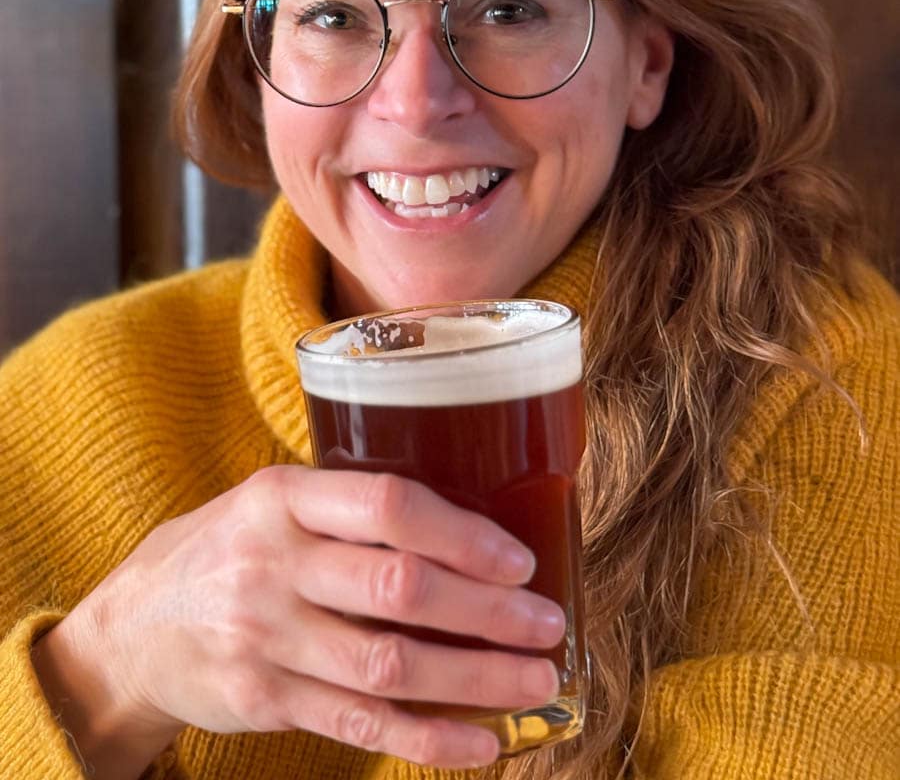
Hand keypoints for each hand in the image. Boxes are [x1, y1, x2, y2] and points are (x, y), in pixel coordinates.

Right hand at [33, 466, 564, 775]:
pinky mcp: (265, 700)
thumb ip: (348, 508)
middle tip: (546, 625)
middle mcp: (272, 564)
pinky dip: (427, 739)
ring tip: (535, 680)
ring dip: (474, 679)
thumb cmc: (227, 548)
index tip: (518, 560)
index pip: (387, 506)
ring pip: (389, 666)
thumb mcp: (271, 501)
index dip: (462, 535)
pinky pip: (360, 724)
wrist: (134, 626)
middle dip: (486, 611)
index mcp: (281, 497)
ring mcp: (266, 637)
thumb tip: (467, 529)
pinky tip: (479, 742)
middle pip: (398, 589)